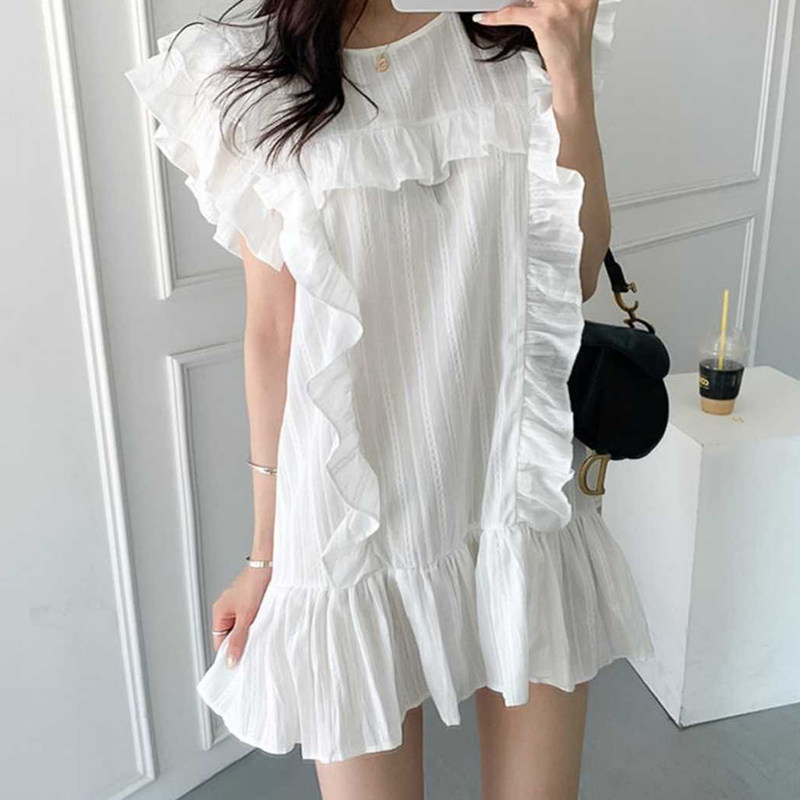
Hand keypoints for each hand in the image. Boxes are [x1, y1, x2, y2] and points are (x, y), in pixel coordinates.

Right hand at [211, 565, 271, 666]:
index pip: (220, 641)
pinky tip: (266, 622)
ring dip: (251, 631)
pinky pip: (252, 617)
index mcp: (220, 611)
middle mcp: (228, 607)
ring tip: (260, 631)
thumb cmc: (255, 582)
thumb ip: (238, 639)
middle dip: (242, 642)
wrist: (270, 563)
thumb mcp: (246, 616)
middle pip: (232, 634)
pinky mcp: (252, 600)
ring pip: (243, 626)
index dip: (228, 652)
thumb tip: (230, 660)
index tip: (238, 663)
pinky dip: (258, 622)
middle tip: (252, 648)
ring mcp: (240, 603)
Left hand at [474, 0, 597, 83]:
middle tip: (521, 4)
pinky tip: (483, 17)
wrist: (573, 71)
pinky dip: (495, 16)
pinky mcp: (543, 21)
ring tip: (495, 4)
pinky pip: (513, 13)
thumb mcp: (576, 13)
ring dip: (507, 2)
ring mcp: (558, 6)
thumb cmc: (572, 45)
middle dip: (527, 0)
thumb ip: (562, 0)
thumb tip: (534, 0)